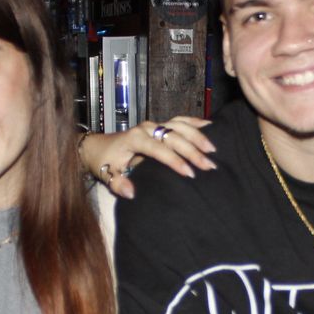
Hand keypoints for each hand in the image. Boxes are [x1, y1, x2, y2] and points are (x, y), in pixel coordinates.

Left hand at [80, 116, 214, 198]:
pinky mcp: (159, 125)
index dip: (174, 161)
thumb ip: (118, 184)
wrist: (99, 147)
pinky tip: (211, 126)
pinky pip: (180, 120)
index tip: (189, 173)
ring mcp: (154, 124)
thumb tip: (131, 193)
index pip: (158, 149)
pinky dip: (195, 122)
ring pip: (180, 125)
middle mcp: (146, 128)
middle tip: (209, 165)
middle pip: (174, 136)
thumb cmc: (105, 162)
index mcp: (134, 138)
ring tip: (213, 149)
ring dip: (198, 136)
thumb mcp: (107, 175)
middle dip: (193, 151)